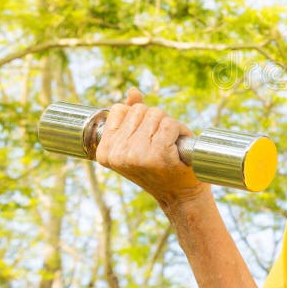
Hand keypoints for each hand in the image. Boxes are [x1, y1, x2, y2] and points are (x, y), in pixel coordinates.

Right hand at [95, 88, 209, 208]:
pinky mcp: (157, 154)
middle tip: (161, 144)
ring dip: (169, 126)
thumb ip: (133, 117)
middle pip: (141, 110)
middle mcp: (117, 153)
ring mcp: (136, 154)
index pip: (119, 110)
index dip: (137, 119)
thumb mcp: (138, 143)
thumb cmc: (161, 168)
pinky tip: (178, 149)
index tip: (144, 139)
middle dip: (156, 121)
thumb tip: (133, 92)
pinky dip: (180, 131)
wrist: (181, 196)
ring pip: (157, 114)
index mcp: (105, 151)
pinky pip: (171, 124)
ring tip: (170, 147)